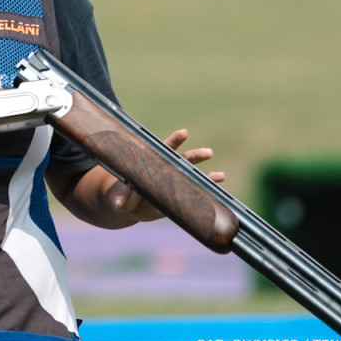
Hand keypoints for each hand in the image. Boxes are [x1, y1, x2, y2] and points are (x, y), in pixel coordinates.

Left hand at [109, 128, 224, 221]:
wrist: (130, 208)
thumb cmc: (122, 196)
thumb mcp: (120, 196)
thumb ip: (122, 197)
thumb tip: (120, 202)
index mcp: (152, 163)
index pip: (164, 149)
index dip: (174, 141)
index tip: (184, 133)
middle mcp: (166, 170)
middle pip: (183, 160)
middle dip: (195, 156)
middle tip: (208, 153)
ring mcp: (175, 183)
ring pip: (193, 176)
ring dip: (207, 175)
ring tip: (221, 176)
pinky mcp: (179, 196)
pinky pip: (196, 192)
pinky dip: (207, 191)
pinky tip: (219, 191)